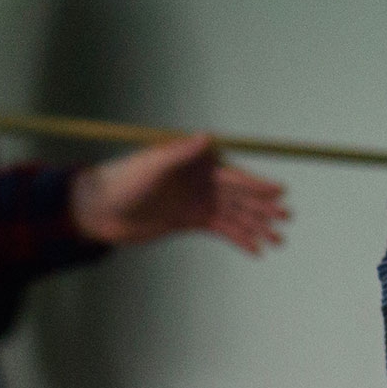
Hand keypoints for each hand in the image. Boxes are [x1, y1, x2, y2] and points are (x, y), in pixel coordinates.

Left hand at [69, 135, 288, 253]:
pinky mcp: (191, 221)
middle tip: (287, 219)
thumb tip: (208, 137)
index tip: (280, 193)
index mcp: (197, 165)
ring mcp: (198, 201)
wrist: (99, 211)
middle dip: (264, 209)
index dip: (258, 185)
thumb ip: (181, 153)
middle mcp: (202, 181)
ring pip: (235, 216)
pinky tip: (256, 250)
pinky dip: (240, 239)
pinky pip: (223, 230)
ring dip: (257, 227)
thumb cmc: (121, 181)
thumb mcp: (151, 166)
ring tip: (278, 241)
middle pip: (241, 197)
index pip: (234, 176)